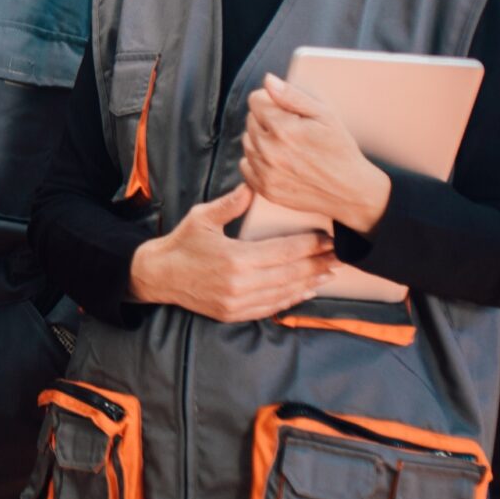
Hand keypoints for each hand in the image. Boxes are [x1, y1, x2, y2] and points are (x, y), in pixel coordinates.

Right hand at [127, 184, 337, 321]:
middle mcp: (240, 284)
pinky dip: (292, 299)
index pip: (284, 251)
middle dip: (319, 264)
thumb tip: (253, 184)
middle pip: (291, 273)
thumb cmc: (181, 243)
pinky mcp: (234, 313)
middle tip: (341, 256)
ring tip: (331, 273)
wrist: (158, 276)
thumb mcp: (203, 217)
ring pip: (284, 292)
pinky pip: (271, 307)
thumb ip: (231, 203)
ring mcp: (238, 302)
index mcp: (235, 258)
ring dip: (311, 283)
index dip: (310, 245)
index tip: (329, 239)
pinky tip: (307, 291)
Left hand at [239, 75, 390, 232]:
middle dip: (267, 119)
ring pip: (247, 142)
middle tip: (292, 128)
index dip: (270, 100)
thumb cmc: (340, 150)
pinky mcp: (264, 189)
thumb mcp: (325, 115)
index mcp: (284, 128)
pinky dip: (257, 160)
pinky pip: (246, 165)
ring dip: (261, 139)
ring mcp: (265, 172)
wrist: (349, 191)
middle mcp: (269, 151)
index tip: (284, 108)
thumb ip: (292, 95)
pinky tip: (278, 160)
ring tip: (286, 145)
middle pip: (250, 120)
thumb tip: (268, 80)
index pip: (255, 100)